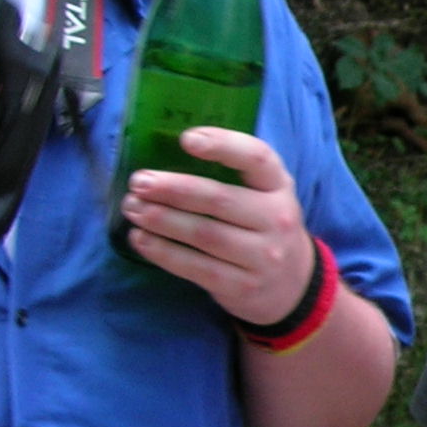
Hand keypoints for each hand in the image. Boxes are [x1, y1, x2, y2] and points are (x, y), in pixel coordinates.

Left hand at [117, 127, 317, 326]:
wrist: (294, 285)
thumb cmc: (263, 228)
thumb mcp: (264, 195)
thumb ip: (233, 174)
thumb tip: (164, 153)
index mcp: (279, 188)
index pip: (256, 159)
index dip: (223, 145)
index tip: (186, 139)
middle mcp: (277, 220)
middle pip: (219, 200)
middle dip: (173, 189)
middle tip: (139, 183)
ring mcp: (263, 257)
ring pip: (204, 234)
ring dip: (161, 220)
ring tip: (133, 208)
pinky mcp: (243, 286)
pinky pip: (196, 267)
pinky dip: (163, 252)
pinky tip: (141, 239)